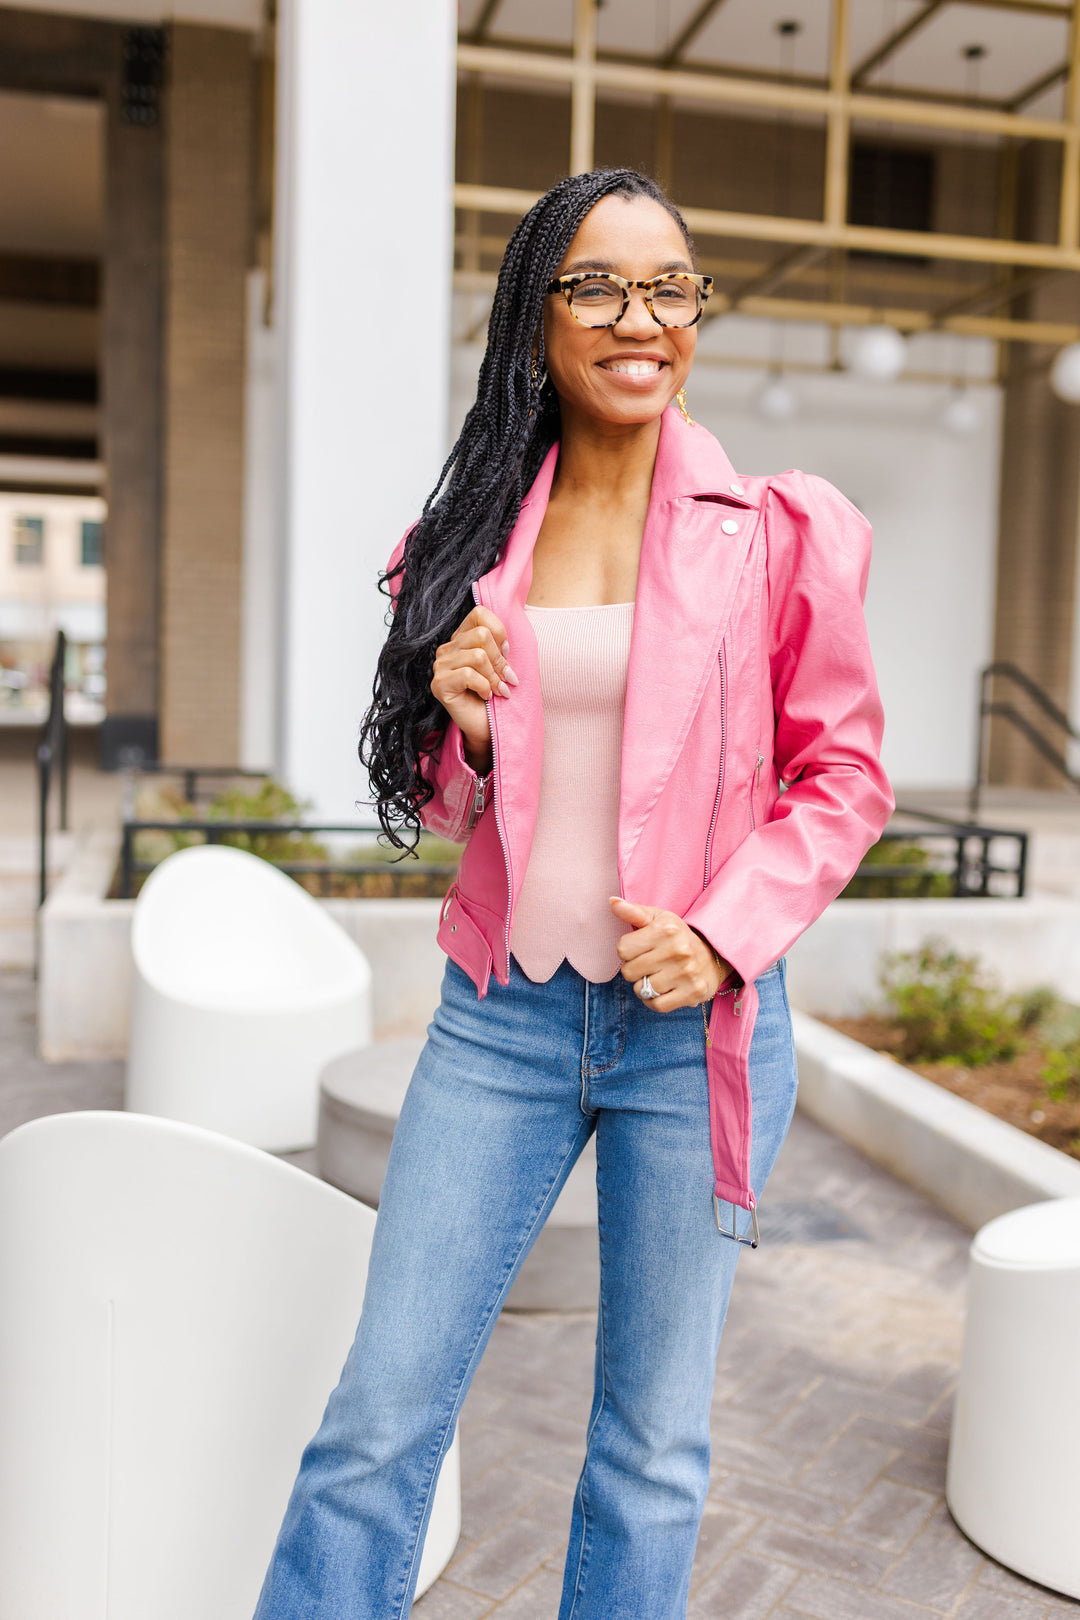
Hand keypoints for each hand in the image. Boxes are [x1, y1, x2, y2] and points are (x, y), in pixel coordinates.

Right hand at [430, 606, 518, 770]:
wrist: (486, 728)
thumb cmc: (494, 696)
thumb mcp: (500, 666)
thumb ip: (500, 647)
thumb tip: (505, 643)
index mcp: (461, 639)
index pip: (479, 614)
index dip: (499, 632)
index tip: (506, 654)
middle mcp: (447, 649)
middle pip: (482, 635)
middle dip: (500, 660)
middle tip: (506, 679)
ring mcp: (440, 666)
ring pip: (478, 656)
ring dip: (494, 677)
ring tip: (498, 690)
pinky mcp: (439, 684)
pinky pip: (468, 675)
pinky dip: (484, 687)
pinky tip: (485, 697)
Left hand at [610, 896, 731, 1011]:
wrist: (715, 955)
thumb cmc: (678, 936)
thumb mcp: (659, 919)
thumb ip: (633, 912)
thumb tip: (612, 902)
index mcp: (666, 929)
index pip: (622, 948)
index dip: (628, 951)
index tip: (641, 949)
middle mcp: (678, 950)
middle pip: (629, 971)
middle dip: (634, 969)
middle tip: (649, 964)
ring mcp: (686, 973)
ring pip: (641, 990)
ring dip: (643, 986)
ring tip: (656, 976)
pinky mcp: (692, 993)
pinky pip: (657, 1005)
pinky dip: (653, 1001)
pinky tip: (662, 990)